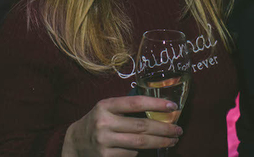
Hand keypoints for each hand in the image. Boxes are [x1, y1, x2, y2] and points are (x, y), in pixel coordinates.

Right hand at [62, 95, 181, 156]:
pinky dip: (141, 151)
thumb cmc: (98, 121)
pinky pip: (131, 154)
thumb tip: (159, 109)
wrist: (75, 142)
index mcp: (105, 105)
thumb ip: (127, 108)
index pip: (135, 103)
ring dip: (159, 142)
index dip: (156, 104)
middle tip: (178, 130)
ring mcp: (104, 141)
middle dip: (164, 129)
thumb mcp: (107, 108)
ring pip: (139, 143)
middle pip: (141, 127)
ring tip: (172, 140)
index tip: (173, 106)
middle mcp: (104, 123)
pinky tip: (148, 148)